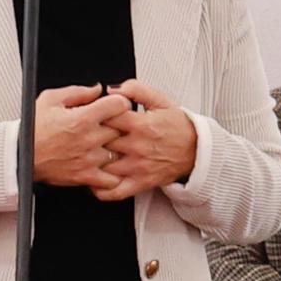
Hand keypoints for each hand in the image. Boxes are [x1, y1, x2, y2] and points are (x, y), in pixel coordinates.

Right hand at [28, 85, 128, 189]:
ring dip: (116, 149)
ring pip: (120, 152)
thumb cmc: (32, 129)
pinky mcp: (86, 176)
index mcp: (83, 118)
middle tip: (108, 125)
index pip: (120, 105)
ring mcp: (90, 159)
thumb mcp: (51, 99)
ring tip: (104, 145)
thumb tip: (97, 89)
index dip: (120, 103)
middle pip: (123, 128)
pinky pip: (112, 179)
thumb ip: (78, 92)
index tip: (116, 106)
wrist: (20, 155)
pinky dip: (113, 174)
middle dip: (118, 125)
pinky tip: (107, 167)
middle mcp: (90, 139)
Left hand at [88, 83, 194, 201]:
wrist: (198, 149)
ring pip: (104, 167)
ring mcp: (138, 166)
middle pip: (100, 142)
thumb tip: (112, 89)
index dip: (92, 114)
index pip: (106, 117)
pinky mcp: (141, 182)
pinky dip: (101, 190)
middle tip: (82, 135)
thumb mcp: (160, 100)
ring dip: (91, 162)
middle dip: (88, 138)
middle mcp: (137, 146)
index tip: (88, 115)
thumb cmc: (178, 125)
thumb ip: (135, 89)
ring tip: (84, 156)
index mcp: (140, 124)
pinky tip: (94, 181)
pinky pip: (116, 191)